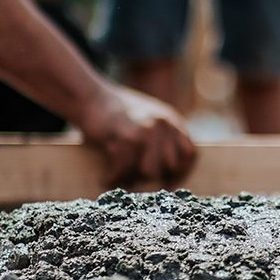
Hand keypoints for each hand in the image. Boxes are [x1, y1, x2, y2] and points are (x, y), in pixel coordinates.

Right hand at [75, 84, 196, 186]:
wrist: (90, 95)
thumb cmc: (117, 113)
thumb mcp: (150, 117)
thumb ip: (164, 137)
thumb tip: (169, 172)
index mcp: (172, 120)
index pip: (190, 153)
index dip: (181, 172)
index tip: (168, 183)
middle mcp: (163, 124)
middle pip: (169, 166)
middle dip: (153, 178)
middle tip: (137, 181)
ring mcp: (146, 130)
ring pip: (149, 171)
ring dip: (133, 179)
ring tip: (121, 180)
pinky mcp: (125, 137)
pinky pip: (124, 169)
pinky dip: (114, 177)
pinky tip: (106, 179)